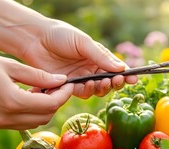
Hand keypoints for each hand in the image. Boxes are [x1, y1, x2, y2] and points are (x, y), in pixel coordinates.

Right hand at [0, 49, 72, 129]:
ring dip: (44, 109)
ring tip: (42, 90)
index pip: (50, 104)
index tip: (69, 84)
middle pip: (46, 116)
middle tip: (57, 86)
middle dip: (56, 102)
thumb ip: (38, 76)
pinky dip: (31, 113)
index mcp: (12, 102)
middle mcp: (6, 118)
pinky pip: (21, 123)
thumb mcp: (10, 65)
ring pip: (35, 122)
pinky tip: (28, 97)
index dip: (64, 95)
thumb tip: (61, 80)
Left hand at [19, 20, 137, 97]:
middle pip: (109, 83)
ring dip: (102, 88)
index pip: (116, 69)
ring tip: (102, 82)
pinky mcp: (68, 86)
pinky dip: (87, 91)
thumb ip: (100, 56)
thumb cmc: (60, 35)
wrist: (35, 39)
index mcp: (98, 57)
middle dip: (115, 83)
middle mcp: (91, 69)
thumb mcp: (83, 43)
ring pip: (97, 90)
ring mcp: (81, 78)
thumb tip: (121, 67)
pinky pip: (81, 93)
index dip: (125, 75)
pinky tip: (86, 84)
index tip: (133, 79)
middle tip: (116, 81)